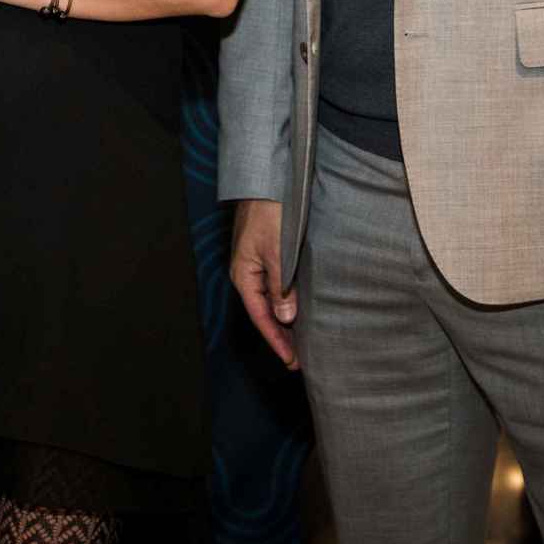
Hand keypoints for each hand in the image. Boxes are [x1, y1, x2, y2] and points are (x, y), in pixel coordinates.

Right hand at [228, 199, 297, 369]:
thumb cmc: (270, 213)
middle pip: (264, 313)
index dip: (277, 340)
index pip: (261, 317)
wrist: (266, 181)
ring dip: (284, 322)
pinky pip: (275, 288)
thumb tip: (284, 318)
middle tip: (299, 360)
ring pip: (270, 301)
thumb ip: (281, 285)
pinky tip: (296, 312)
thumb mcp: (278, 250)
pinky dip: (285, 304)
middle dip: (281, 336)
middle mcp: (247, 273)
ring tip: (300, 342)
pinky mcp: (266, 256)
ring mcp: (255, 265)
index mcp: (244, 275)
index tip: (292, 361)